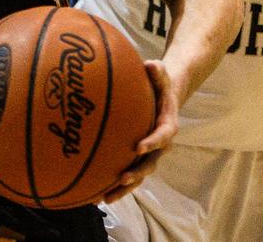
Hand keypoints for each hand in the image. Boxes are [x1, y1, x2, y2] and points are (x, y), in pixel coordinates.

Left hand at [99, 60, 177, 203]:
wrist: (164, 96)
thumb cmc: (159, 83)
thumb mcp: (161, 73)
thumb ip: (158, 71)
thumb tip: (150, 64)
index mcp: (167, 124)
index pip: (163, 136)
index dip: (152, 142)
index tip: (138, 147)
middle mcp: (160, 144)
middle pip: (150, 163)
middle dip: (137, 173)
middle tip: (122, 177)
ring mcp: (148, 153)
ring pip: (138, 174)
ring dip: (124, 188)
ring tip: (105, 198)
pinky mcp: (136, 157)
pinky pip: (127, 172)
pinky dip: (114, 184)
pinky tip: (95, 194)